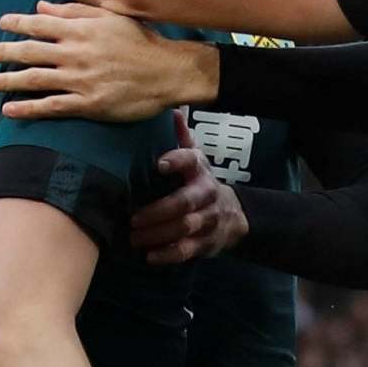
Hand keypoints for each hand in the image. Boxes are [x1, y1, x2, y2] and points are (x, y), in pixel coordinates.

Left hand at [0, 1, 219, 121]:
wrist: (171, 72)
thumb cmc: (143, 42)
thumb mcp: (110, 18)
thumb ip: (74, 12)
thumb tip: (41, 7)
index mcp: (81, 30)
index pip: (38, 24)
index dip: (15, 24)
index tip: (0, 25)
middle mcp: (77, 54)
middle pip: (28, 52)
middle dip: (2, 53)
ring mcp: (81, 80)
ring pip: (34, 79)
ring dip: (6, 81)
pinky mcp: (89, 104)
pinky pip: (52, 106)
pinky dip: (28, 108)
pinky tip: (9, 109)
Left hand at [132, 113, 248, 264]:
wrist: (235, 216)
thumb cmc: (201, 184)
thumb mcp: (196, 161)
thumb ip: (182, 140)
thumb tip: (172, 110)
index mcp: (200, 171)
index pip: (192, 160)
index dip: (178, 160)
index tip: (159, 164)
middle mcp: (207, 194)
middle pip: (185, 203)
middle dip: (159, 212)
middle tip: (133, 219)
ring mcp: (209, 221)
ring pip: (185, 228)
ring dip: (158, 235)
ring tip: (134, 239)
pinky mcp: (207, 243)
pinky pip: (188, 251)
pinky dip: (169, 255)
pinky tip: (150, 256)